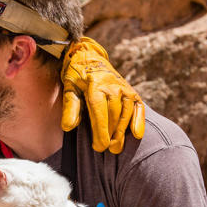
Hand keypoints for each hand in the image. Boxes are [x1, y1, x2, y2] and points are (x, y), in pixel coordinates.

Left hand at [61, 37, 145, 153]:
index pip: (100, 112)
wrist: (89, 56)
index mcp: (95, 86)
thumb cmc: (77, 76)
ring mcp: (124, 88)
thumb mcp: (69, 88)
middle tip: (107, 150)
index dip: (101, 131)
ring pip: (126, 113)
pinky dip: (139, 120)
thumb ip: (70, 107)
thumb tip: (68, 127)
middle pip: (114, 115)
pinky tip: (137, 134)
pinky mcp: (131, 91)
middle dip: (111, 135)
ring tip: (117, 148)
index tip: (99, 147)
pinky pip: (138, 107)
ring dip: (123, 131)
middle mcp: (112, 86)